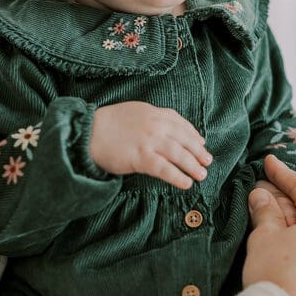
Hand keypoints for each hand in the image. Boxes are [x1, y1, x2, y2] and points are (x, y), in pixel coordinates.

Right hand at [90, 102, 212, 188]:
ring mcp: (149, 141)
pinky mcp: (141, 157)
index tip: (201, 143)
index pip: (180, 123)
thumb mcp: (134, 112)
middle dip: (198, 151)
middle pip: (184, 139)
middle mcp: (155, 125)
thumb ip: (152, 118)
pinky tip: (186, 184)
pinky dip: (178, 177)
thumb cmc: (108, 124)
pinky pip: (165, 169)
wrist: (88, 132)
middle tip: (207, 161)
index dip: (193, 134)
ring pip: (179, 154)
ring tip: (202, 175)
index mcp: (154, 113)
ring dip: (193, 166)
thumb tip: (170, 130)